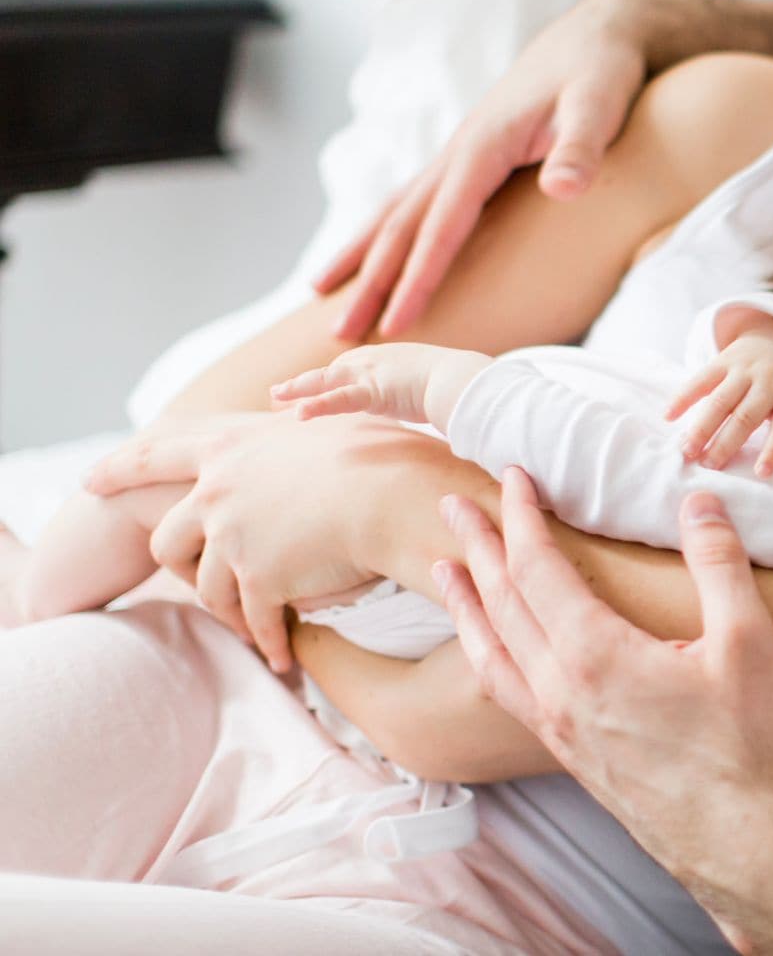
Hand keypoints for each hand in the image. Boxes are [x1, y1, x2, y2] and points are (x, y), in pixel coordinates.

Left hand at [85, 412, 404, 672]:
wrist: (393, 494)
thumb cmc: (380, 451)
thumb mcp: (324, 422)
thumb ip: (294, 421)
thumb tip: (292, 404)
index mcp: (230, 446)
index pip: (155, 454)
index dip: (121, 468)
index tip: (89, 481)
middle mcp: (218, 491)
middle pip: (169, 539)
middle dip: (178, 569)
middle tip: (187, 584)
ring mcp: (234, 537)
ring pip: (208, 588)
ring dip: (231, 614)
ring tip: (254, 630)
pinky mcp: (259, 577)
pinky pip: (255, 619)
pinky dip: (268, 641)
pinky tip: (281, 657)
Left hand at [270, 343, 490, 429]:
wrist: (469, 381)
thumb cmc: (462, 386)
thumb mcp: (438, 388)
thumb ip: (427, 396)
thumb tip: (436, 412)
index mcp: (389, 359)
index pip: (350, 371)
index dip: (326, 382)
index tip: (309, 392)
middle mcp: (375, 360)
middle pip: (330, 373)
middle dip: (304, 384)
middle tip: (278, 395)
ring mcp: (372, 373)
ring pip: (325, 382)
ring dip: (298, 390)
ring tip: (275, 398)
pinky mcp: (374, 390)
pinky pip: (339, 400)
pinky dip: (317, 406)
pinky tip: (297, 415)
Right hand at [313, 0, 652, 339]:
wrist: (597, 36)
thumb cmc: (602, 72)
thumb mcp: (601, 105)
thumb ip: (583, 148)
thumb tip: (565, 188)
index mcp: (482, 148)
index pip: (442, 227)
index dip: (419, 278)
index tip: (397, 326)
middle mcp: (458, 152)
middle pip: (401, 225)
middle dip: (370, 282)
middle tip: (338, 337)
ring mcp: (458, 153)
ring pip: (397, 211)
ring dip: (361, 257)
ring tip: (324, 297)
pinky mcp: (470, 156)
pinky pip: (416, 202)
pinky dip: (386, 232)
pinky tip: (372, 253)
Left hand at [438, 470, 772, 858]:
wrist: (739, 843)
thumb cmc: (747, 746)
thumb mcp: (748, 643)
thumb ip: (720, 565)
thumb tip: (700, 501)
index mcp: (595, 654)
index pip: (538, 568)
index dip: (521, 517)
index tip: (512, 476)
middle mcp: (560, 689)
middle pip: (500, 604)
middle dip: (477, 547)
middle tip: (453, 505)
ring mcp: (558, 726)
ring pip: (491, 653)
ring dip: (466, 604)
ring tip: (445, 572)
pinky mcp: (569, 754)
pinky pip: (506, 691)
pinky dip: (485, 654)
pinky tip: (491, 652)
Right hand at [667, 319, 772, 475]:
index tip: (762, 473)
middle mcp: (769, 383)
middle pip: (747, 416)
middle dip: (727, 442)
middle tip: (708, 466)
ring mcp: (745, 370)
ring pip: (721, 400)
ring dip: (702, 425)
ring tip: (686, 450)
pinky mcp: (724, 360)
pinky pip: (701, 379)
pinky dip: (684, 396)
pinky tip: (668, 416)